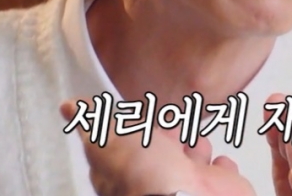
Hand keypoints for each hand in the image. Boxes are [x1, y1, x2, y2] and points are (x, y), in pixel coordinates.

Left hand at [60, 100, 255, 195]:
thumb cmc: (146, 177)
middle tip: (166, 123)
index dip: (131, 128)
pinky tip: (219, 160)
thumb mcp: (108, 138)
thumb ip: (92, 121)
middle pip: (161, 152)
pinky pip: (221, 171)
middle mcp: (158, 177)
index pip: (126, 145)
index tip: (133, 114)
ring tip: (194, 138)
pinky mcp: (218, 184)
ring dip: (195, 145)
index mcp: (127, 167)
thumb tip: (69, 107)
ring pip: (192, 159)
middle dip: (165, 135)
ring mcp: (189, 182)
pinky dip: (222, 165)